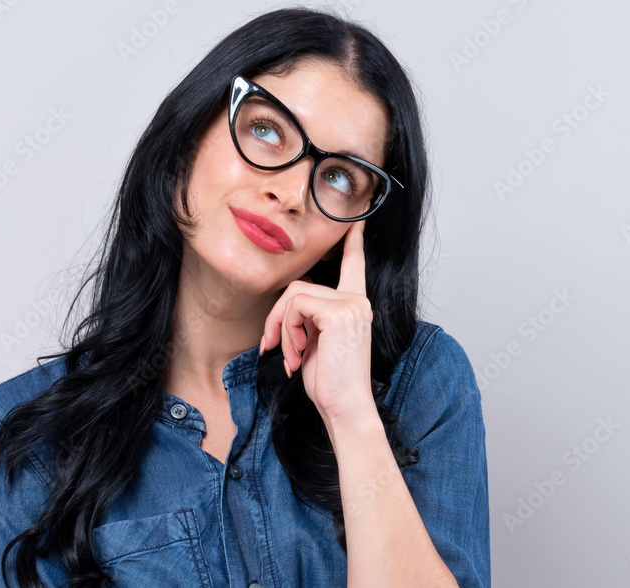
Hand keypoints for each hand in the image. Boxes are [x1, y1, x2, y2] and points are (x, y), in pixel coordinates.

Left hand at [260, 218, 375, 424]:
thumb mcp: (316, 343)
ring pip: (294, 295)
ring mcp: (350, 304)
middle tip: (272, 347)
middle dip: (277, 317)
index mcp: (355, 305)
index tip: (354, 220)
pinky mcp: (338, 312)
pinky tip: (296, 354)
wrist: (345, 408)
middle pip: (300, 286)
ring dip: (281, 327)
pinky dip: (286, 330)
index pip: (354, 265)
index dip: (352, 242)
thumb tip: (288, 309)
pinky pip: (295, 306)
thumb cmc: (330, 383)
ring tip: (289, 356)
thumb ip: (308, 319)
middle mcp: (356, 301)